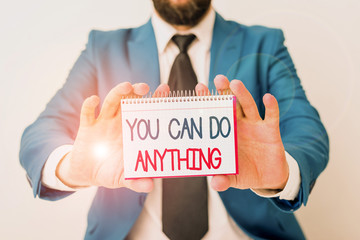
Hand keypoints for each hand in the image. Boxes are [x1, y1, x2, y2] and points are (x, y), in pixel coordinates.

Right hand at [56, 82, 168, 192]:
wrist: (87, 173)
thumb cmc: (110, 172)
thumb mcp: (123, 178)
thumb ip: (135, 181)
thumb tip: (150, 186)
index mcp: (133, 131)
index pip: (147, 111)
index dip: (156, 100)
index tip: (165, 89)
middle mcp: (120, 122)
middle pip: (130, 100)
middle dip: (137, 91)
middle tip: (145, 87)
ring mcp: (103, 122)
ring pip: (111, 102)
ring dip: (118, 92)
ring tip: (126, 86)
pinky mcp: (87, 126)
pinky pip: (88, 112)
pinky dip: (89, 105)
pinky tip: (93, 100)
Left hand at [196, 75, 288, 191]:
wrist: (268, 177)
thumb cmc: (245, 173)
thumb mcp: (233, 178)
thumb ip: (224, 179)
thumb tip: (215, 184)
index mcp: (226, 133)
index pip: (214, 113)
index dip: (207, 101)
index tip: (198, 88)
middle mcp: (239, 125)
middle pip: (230, 104)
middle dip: (224, 91)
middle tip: (217, 79)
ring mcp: (255, 126)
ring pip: (248, 106)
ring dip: (243, 94)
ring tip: (235, 84)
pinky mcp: (271, 130)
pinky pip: (272, 116)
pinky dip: (271, 106)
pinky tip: (267, 98)